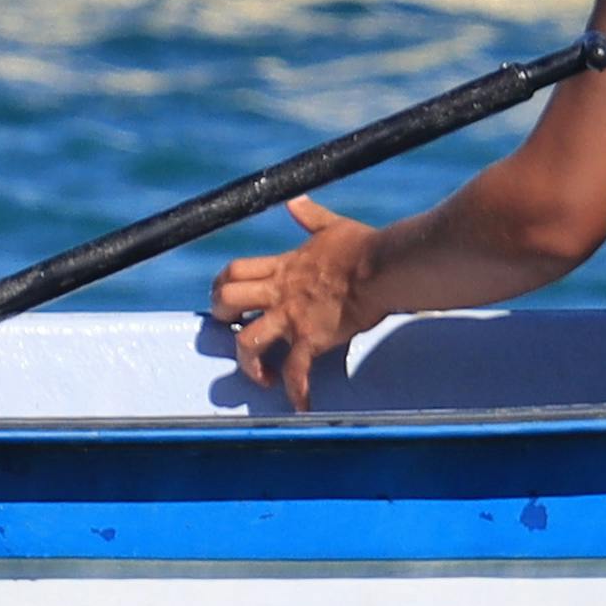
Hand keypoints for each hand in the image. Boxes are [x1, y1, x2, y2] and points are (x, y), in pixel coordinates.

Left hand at [214, 197, 381, 410]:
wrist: (384, 267)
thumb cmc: (363, 247)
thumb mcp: (332, 227)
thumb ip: (310, 217)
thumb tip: (296, 201)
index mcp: (283, 267)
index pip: (234, 271)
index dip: (221, 283)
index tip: (224, 295)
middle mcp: (280, 293)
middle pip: (228, 301)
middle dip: (221, 316)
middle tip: (231, 327)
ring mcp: (293, 318)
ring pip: (248, 342)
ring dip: (247, 362)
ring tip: (260, 374)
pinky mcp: (312, 339)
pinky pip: (296, 371)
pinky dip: (296, 391)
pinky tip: (302, 404)